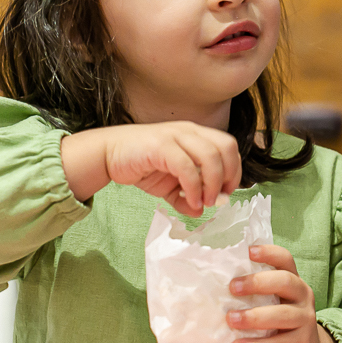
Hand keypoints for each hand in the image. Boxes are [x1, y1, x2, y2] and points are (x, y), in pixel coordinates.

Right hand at [63, 122, 240, 215]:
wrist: (107, 155)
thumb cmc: (141, 164)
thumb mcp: (168, 186)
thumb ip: (185, 197)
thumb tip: (199, 211)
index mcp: (196, 135)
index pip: (228, 147)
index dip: (234, 171)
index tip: (226, 192)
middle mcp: (189, 131)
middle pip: (226, 147)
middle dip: (229, 175)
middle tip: (219, 197)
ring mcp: (175, 136)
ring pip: (210, 155)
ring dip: (213, 184)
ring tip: (205, 202)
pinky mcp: (161, 145)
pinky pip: (187, 167)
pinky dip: (194, 187)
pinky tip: (191, 201)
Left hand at [227, 244, 341, 342]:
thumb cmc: (279, 321)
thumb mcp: (273, 302)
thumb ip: (255, 293)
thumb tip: (214, 287)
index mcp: (293, 281)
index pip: (285, 260)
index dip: (269, 253)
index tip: (249, 252)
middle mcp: (302, 296)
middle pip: (286, 281)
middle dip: (258, 283)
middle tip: (233, 288)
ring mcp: (305, 320)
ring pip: (283, 315)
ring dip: (254, 316)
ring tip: (231, 319)